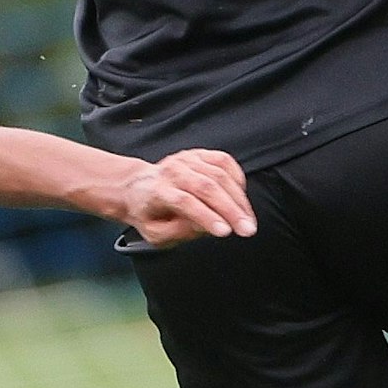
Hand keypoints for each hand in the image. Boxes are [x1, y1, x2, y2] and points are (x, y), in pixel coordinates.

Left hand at [120, 148, 255, 247]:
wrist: (139, 187)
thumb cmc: (149, 214)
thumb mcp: (155, 234)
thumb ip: (178, 232)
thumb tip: (206, 227)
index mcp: (156, 191)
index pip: (185, 202)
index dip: (207, 216)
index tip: (226, 232)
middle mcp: (171, 170)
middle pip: (207, 187)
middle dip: (231, 210)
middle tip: (248, 230)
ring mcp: (186, 159)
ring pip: (220, 175)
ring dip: (239, 199)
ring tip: (248, 221)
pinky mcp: (199, 154)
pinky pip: (225, 162)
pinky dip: (237, 180)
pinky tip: (240, 198)